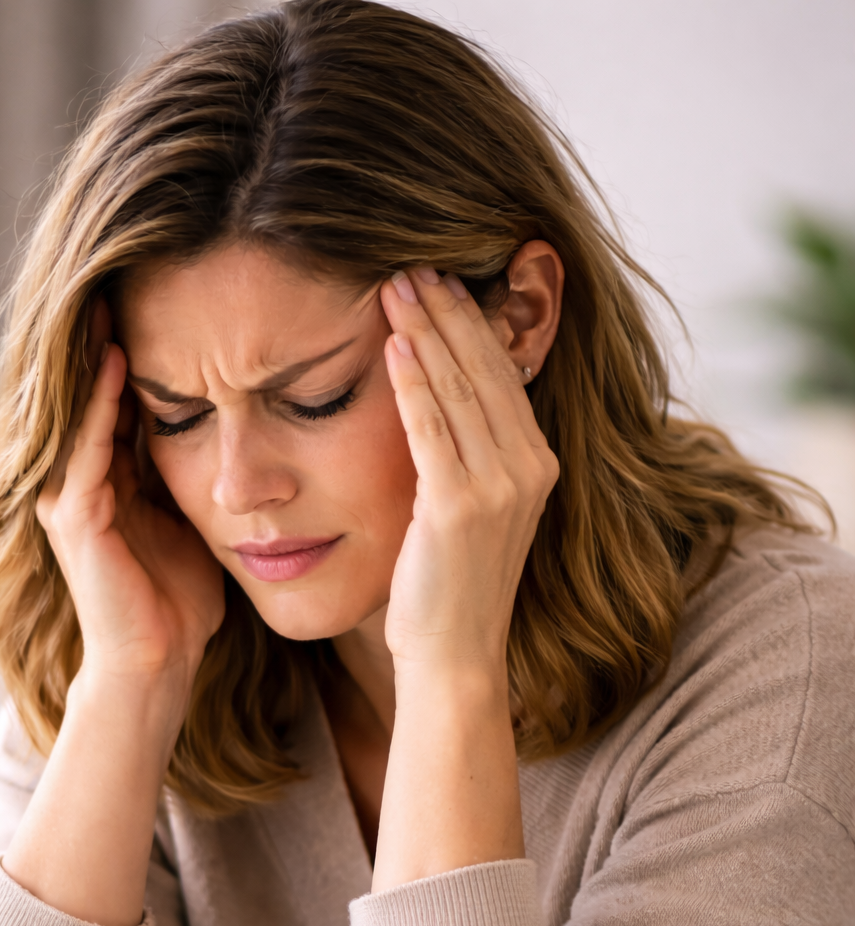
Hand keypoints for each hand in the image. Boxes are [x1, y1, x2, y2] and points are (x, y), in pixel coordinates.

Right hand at [36, 302, 224, 700]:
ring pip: (84, 409)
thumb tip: (258, 440)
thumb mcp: (201, 523)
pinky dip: (98, 404)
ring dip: (97, 353)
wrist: (158, 664)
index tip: (175, 293)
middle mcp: (85, 478)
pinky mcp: (73, 518)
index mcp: (116, 477)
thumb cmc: (185, 603)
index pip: (128, 396)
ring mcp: (71, 497)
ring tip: (113, 292)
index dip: (151, 347)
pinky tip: (116, 360)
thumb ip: (208, 479)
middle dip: (115, 334)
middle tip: (133, 269)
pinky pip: (86, 447)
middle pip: (99, 391)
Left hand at [378, 268, 557, 680]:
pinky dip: (413, 383)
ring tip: (396, 284)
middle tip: (413, 261)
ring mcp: (499, 489)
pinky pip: (432, 431)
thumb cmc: (449, 590)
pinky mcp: (458, 509)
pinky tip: (394, 343)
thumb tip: (438, 402)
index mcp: (536, 466)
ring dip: (427, 330)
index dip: (472, 324)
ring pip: (459, 390)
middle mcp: (529, 470)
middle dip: (449, 311)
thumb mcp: (472, 512)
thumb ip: (467, 457)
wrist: (454, 658)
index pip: (502, 377)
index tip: (441, 282)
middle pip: (485, 370)